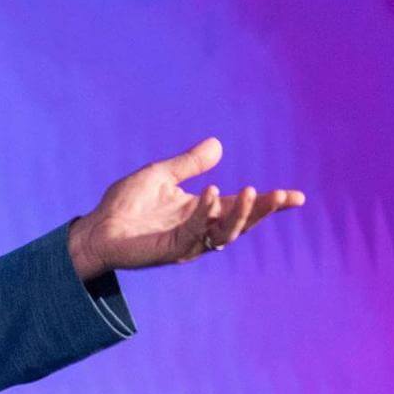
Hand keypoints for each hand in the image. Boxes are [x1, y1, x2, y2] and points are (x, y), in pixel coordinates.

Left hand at [67, 137, 304, 277]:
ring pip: (224, 232)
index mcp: (201, 212)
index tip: (296, 196)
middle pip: (241, 223)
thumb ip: (189, 164)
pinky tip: (210, 194)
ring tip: (251, 191)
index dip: (268, 203)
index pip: (240, 207)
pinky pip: (194, 231)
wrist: (97, 226)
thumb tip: (218, 144)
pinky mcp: (171, 249)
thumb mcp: (161, 175)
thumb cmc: (125, 204)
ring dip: (240, 213)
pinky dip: (204, 213)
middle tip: (286, 196)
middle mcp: (200, 230)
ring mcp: (187, 242)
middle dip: (264, 210)